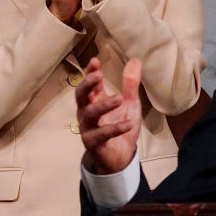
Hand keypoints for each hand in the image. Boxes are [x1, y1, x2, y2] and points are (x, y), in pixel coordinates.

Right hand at [76, 57, 140, 173]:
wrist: (120, 155)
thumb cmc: (121, 125)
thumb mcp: (129, 103)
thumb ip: (130, 84)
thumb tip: (135, 60)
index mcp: (94, 101)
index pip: (89, 84)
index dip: (90, 72)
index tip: (95, 61)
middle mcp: (87, 113)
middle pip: (80, 96)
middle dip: (87, 84)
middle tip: (98, 75)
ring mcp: (88, 128)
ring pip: (89, 114)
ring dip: (103, 105)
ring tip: (119, 98)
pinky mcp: (93, 143)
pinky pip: (102, 134)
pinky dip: (115, 128)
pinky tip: (128, 124)